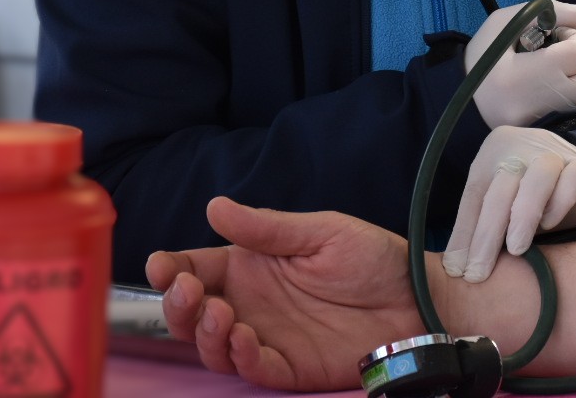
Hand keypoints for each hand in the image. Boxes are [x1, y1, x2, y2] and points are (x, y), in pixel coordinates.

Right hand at [145, 197, 421, 390]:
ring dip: (204, 332)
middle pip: (193, 313)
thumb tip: (215, 207)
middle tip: (184, 291)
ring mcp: (267, 337)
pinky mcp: (288, 368)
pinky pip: (252, 369)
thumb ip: (268, 227)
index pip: (198, 268)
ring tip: (217, 313)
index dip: (172, 269)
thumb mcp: (320, 232)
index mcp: (253, 265)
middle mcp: (251, 303)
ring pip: (213, 346)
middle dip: (177, 305)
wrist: (415, 296)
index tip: (160, 266)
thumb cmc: (371, 257)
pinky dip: (239, 357)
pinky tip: (243, 337)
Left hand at [443, 125, 575, 283]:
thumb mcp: (502, 201)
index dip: (464, 233)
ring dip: (523, 216)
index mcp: (494, 150)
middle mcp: (521, 145)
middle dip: (486, 234)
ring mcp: (554, 152)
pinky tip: (549, 225)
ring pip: (536, 179)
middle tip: (478, 273)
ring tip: (515, 250)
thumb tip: (455, 267)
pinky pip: (571, 181)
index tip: (457, 270)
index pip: (474, 193)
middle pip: (501, 188)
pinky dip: (559, 204)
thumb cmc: (530, 192)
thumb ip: (481, 224)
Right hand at [466, 0, 575, 129]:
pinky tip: (570, 89)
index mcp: (520, 77)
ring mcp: (544, 127)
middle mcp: (534, 108)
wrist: (458, 97)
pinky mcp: (549, 136)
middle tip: (570, 54)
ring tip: (571, 71)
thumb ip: (552, 12)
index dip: (575, 38)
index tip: (557, 37)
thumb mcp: (507, 21)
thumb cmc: (483, 54)